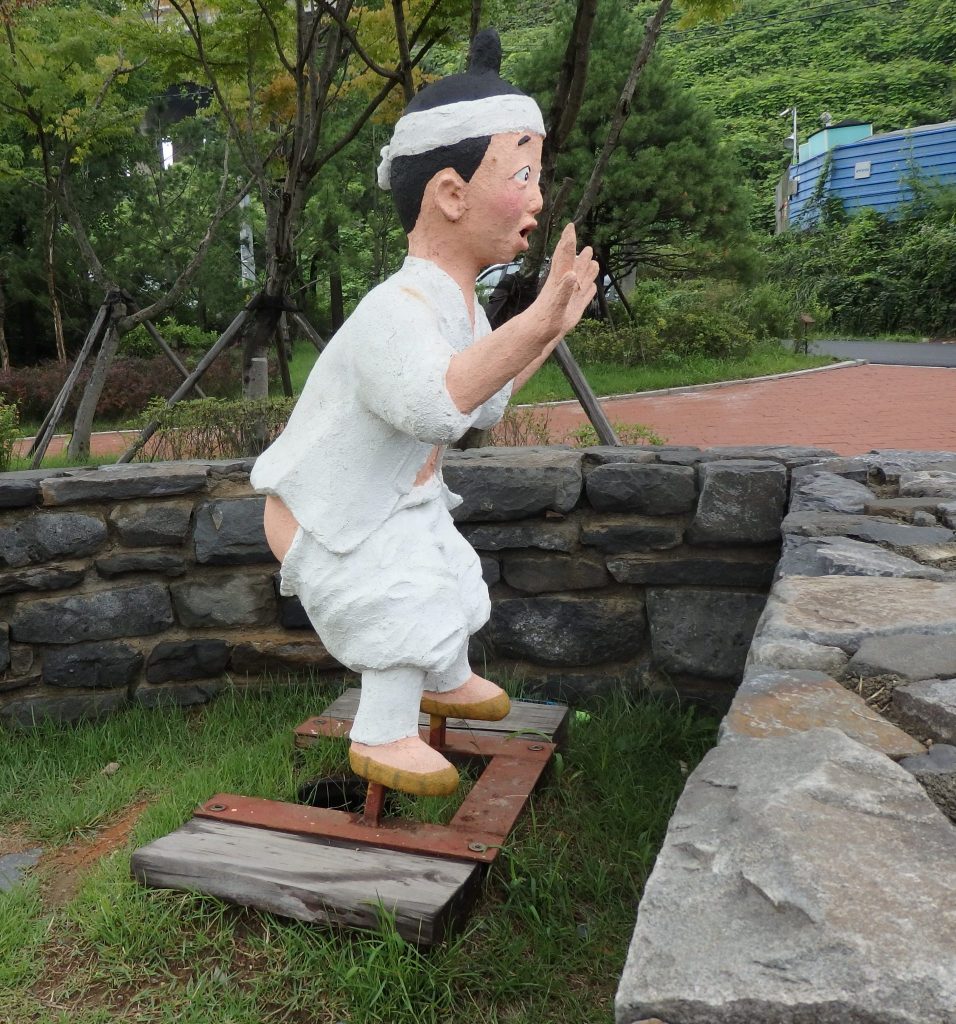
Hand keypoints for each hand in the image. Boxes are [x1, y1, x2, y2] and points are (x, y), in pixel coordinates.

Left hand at [531, 223, 598, 341]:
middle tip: (585, 244)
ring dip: (586, 269)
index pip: (565, 255)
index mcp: (559, 279)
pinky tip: (593, 287)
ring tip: (592, 260)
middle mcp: (565, 285)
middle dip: (579, 253)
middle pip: (573, 264)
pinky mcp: (573, 309)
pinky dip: (589, 291)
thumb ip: (564, 289)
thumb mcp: (555, 303)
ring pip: (581, 279)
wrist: (538, 334)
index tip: (570, 226)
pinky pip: (583, 296)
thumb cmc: (545, 319)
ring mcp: (569, 297)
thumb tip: (572, 274)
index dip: (568, 241)